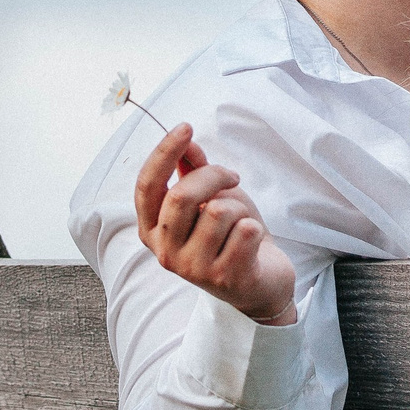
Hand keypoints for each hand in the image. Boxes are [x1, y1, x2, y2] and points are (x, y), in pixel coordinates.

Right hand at [132, 123, 297, 325]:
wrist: (262, 281)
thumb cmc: (231, 236)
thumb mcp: (210, 198)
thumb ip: (193, 172)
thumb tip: (186, 144)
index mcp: (152, 229)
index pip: (147, 186)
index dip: (163, 153)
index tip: (185, 127)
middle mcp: (165, 252)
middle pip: (182, 196)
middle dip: (213, 176)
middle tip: (233, 177)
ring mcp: (193, 269)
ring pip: (218, 212)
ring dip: (239, 208)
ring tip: (240, 224)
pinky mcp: (224, 278)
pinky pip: (245, 231)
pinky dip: (254, 228)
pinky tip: (251, 244)